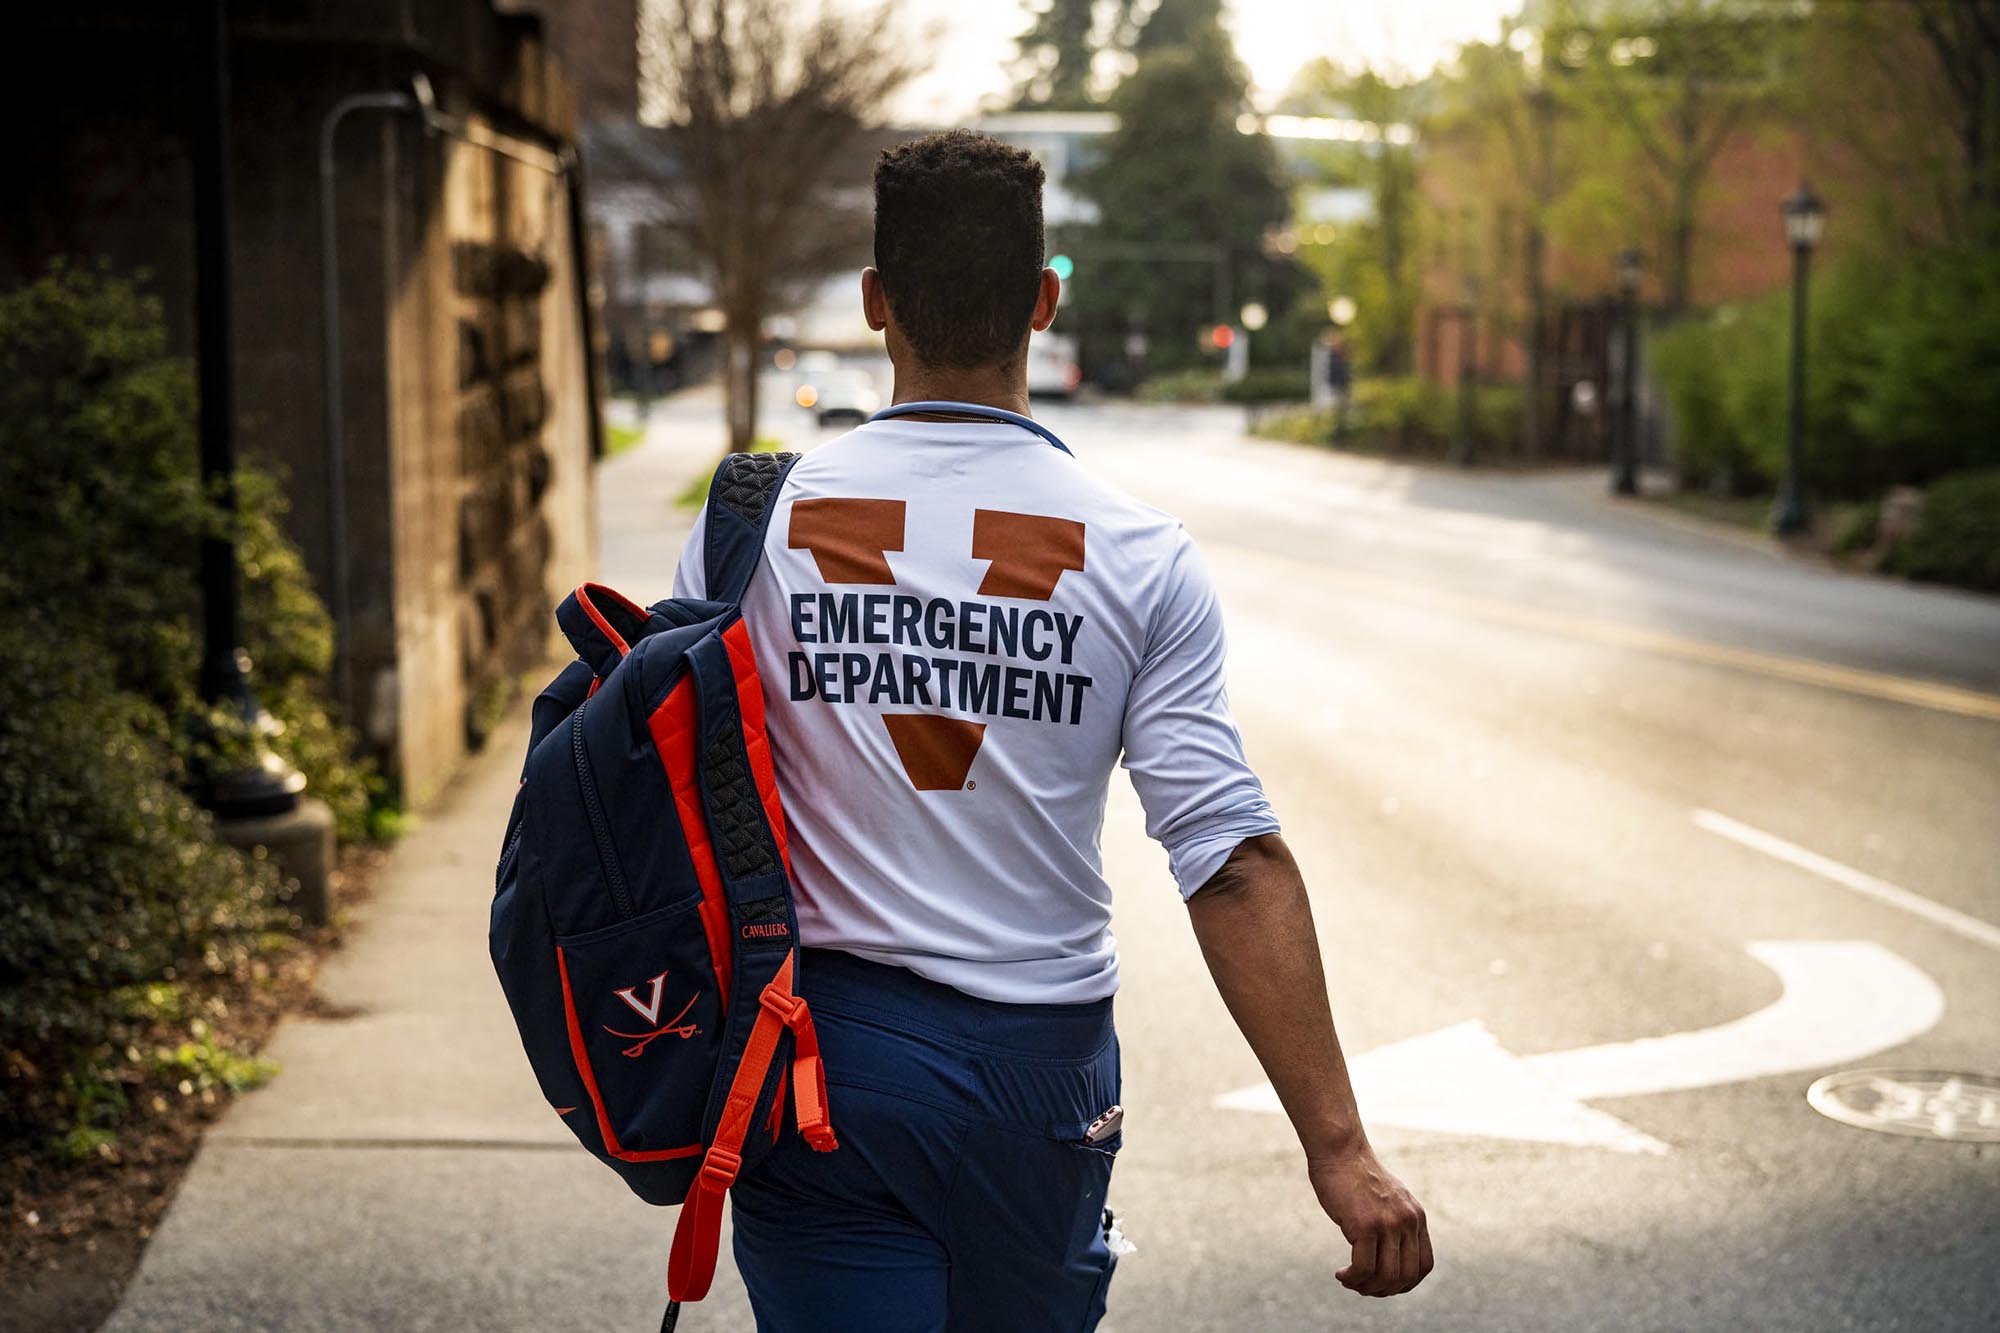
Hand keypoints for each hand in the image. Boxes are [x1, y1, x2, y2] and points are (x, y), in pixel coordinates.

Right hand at [1307, 1143, 1432, 1296]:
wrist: (1340, 1151)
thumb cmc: (1356, 1175)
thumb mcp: (1388, 1199)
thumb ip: (1395, 1222)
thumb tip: (1390, 1252)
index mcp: (1416, 1216)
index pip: (1423, 1265)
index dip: (1406, 1284)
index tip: (1384, 1285)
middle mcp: (1407, 1221)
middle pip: (1405, 1276)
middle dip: (1383, 1290)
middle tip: (1362, 1287)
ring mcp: (1388, 1224)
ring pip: (1386, 1276)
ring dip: (1366, 1287)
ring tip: (1349, 1281)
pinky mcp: (1365, 1225)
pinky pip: (1364, 1267)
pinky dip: (1352, 1278)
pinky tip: (1341, 1274)